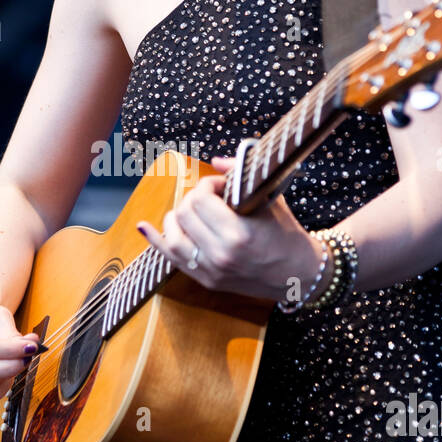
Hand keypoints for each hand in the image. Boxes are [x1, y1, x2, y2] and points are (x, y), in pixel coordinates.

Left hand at [135, 153, 322, 301]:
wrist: (298, 274)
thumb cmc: (286, 233)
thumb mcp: (269, 199)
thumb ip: (240, 176)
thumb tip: (216, 160)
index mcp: (238, 234)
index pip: (201, 199)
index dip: (208, 185)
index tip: (221, 186)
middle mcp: (220, 255)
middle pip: (184, 214)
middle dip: (194, 198)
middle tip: (211, 198)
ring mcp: (211, 271)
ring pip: (173, 235)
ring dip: (177, 216)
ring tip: (192, 211)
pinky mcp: (206, 280)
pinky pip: (171, 259)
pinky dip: (155, 240)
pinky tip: (143, 226)